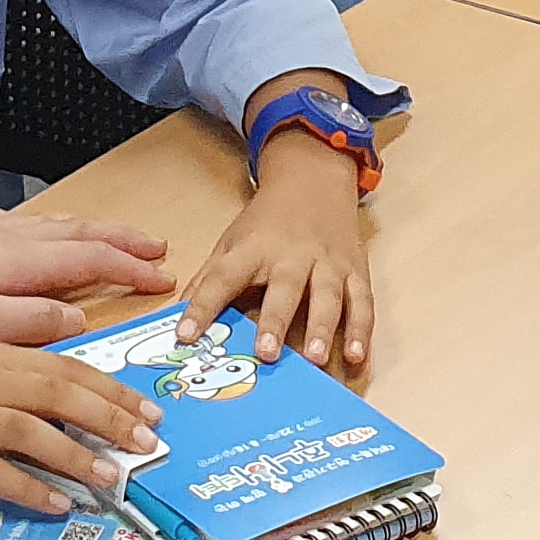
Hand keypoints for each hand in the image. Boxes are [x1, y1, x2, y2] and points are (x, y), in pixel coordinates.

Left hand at [0, 207, 167, 344]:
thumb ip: (35, 321)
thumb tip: (80, 315)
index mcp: (23, 264)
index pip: (92, 260)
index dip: (131, 269)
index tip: (164, 277)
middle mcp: (11, 239)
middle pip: (80, 234)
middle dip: (122, 241)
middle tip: (158, 247)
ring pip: (51, 224)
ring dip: (90, 229)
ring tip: (113, 234)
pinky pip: (14, 222)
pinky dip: (39, 224)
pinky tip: (32, 226)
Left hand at [179, 143, 372, 368]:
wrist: (313, 180)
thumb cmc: (267, 222)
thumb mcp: (232, 242)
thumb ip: (209, 280)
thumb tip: (176, 318)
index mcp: (253, 249)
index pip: (223, 278)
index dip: (202, 307)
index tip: (185, 336)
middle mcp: (292, 255)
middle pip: (284, 288)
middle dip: (276, 320)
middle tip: (267, 353)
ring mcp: (328, 263)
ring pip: (328, 296)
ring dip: (322, 328)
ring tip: (315, 359)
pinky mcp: (355, 271)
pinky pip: (362, 301)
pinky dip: (361, 330)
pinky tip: (356, 356)